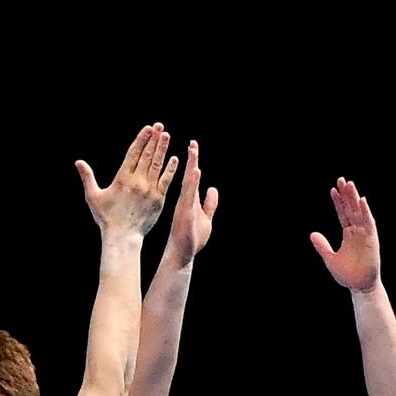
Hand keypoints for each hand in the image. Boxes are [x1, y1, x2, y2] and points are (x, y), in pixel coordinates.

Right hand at [75, 124, 175, 240]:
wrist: (122, 236)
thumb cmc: (106, 217)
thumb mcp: (93, 196)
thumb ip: (87, 177)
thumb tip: (78, 162)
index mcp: (122, 178)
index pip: (133, 153)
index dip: (141, 139)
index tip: (147, 128)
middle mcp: (136, 181)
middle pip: (146, 156)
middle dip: (153, 139)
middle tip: (159, 126)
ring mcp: (149, 190)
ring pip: (157, 165)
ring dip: (162, 149)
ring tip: (166, 136)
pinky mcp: (158, 199)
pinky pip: (166, 180)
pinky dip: (170, 169)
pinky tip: (174, 158)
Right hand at [168, 139, 219, 267]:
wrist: (182, 253)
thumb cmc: (192, 238)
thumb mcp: (206, 217)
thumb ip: (210, 203)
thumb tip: (213, 189)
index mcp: (190, 199)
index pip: (192, 177)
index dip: (193, 161)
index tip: (193, 145)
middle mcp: (186, 199)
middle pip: (190, 175)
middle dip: (192, 158)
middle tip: (193, 142)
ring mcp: (185, 204)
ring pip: (189, 181)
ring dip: (192, 165)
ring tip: (193, 150)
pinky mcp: (185, 211)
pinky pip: (189, 193)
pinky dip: (193, 181)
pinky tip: (196, 170)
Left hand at [309, 177, 380, 291]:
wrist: (359, 287)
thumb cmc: (347, 275)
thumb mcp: (329, 259)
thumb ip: (322, 246)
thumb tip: (312, 234)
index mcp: (348, 235)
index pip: (343, 214)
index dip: (338, 202)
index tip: (333, 189)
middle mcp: (357, 232)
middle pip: (351, 209)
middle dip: (346, 195)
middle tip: (341, 179)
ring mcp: (365, 235)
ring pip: (360, 212)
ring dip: (355, 198)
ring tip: (350, 184)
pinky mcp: (372, 240)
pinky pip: (369, 223)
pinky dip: (366, 211)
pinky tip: (362, 200)